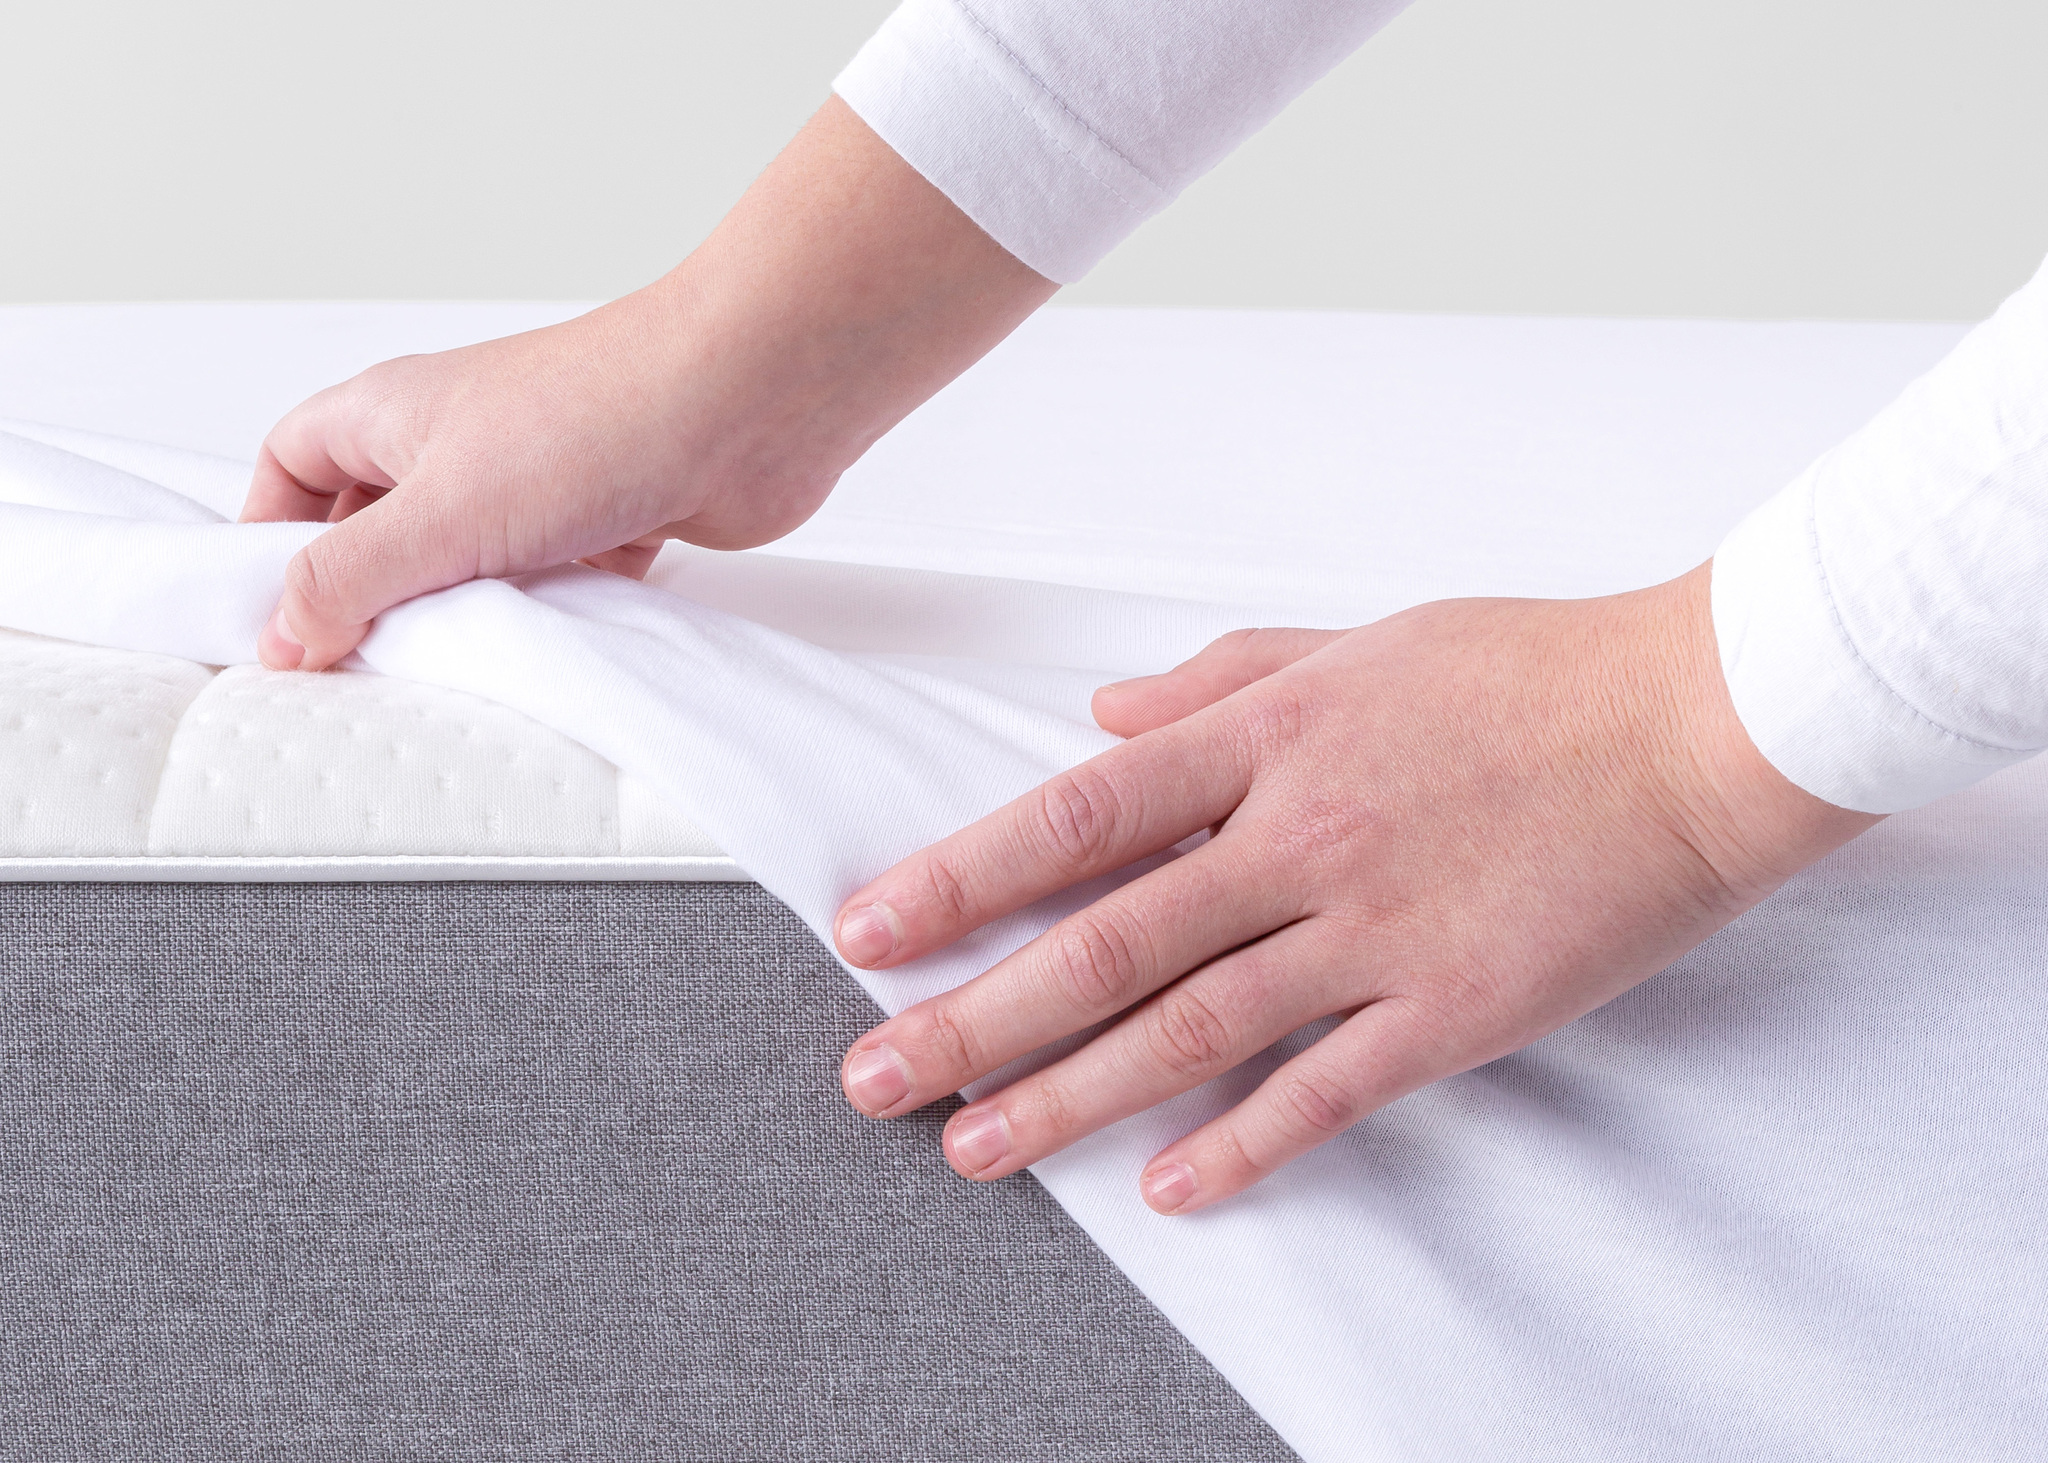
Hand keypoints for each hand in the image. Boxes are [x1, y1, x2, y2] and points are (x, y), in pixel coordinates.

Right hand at [241, 98, 1053, 670]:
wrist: (749, 402)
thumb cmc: (597, 416)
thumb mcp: (439, 514)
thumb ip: (352, 578)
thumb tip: (282, 633)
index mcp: (393, 413)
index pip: (293, 464)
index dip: (271, 534)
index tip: (271, 614)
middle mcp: (462, 439)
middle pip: (382, 524)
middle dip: (374, 594)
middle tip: (365, 664)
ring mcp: (539, 479)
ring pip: (475, 562)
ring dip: (468, 613)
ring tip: (460, 667)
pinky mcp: (613, 517)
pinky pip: (557, 581)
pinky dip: (550, 615)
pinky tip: (548, 648)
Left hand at [831, 563, 1878, 1213]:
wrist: (1700, 720)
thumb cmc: (1532, 673)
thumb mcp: (1356, 644)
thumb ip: (1220, 680)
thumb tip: (1102, 715)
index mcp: (1265, 741)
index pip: (1074, 819)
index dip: (961, 877)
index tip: (874, 927)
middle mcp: (1298, 839)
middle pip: (1102, 943)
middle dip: (973, 1015)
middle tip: (876, 1075)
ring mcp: (1372, 930)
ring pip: (1187, 1030)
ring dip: (1067, 1098)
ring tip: (973, 1146)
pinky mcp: (1450, 1009)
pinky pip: (1322, 1091)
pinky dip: (1239, 1145)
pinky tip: (1164, 1188)